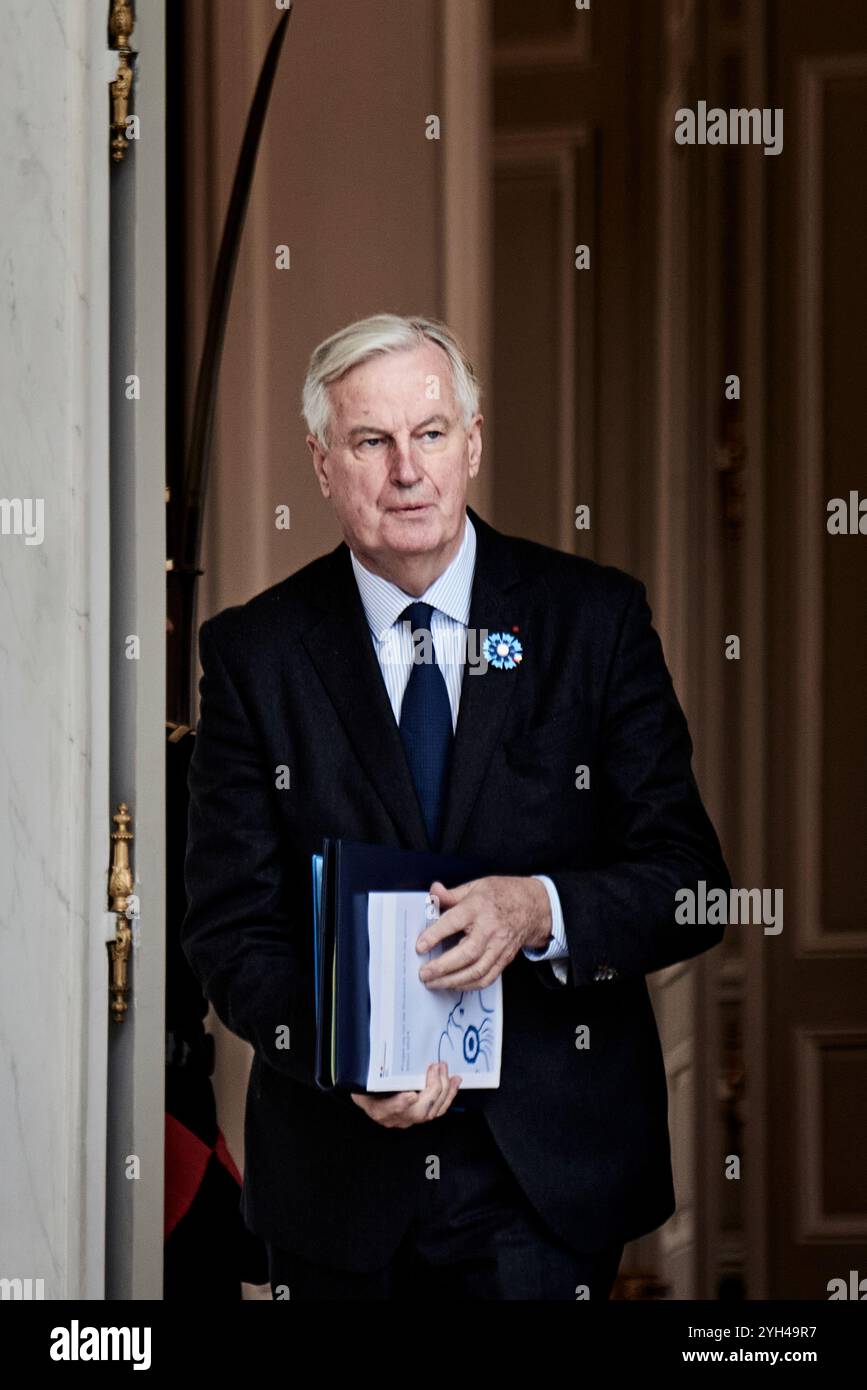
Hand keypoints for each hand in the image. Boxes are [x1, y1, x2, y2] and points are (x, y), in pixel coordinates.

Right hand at [350, 1062, 461, 1127]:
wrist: (367, 1097)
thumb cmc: (365, 1086)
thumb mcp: (361, 1078)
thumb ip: (368, 1070)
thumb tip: (374, 1051)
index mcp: (377, 1108)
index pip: (389, 1109)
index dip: (401, 1104)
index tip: (410, 1095)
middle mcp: (394, 1117)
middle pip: (417, 1111)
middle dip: (431, 1089)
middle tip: (435, 1067)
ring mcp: (408, 1119)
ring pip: (431, 1112)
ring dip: (444, 1091)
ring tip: (447, 1072)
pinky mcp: (419, 1115)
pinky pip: (437, 1110)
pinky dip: (448, 1096)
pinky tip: (454, 1082)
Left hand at [416, 876, 552, 990]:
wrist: (532, 906)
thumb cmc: (501, 895)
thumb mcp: (474, 886)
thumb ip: (451, 894)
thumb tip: (432, 892)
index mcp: (479, 906)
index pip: (454, 921)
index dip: (435, 935)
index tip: (420, 946)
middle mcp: (490, 929)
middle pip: (467, 953)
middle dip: (442, 967)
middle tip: (424, 973)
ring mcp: (499, 946)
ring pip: (477, 971)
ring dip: (453, 981)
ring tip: (434, 983)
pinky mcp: (504, 959)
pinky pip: (487, 978)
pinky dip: (469, 985)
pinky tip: (454, 984)